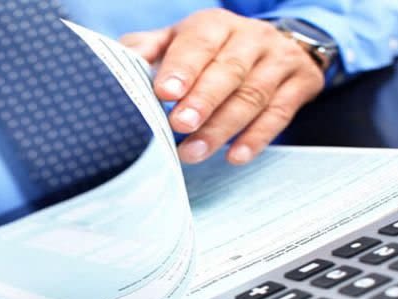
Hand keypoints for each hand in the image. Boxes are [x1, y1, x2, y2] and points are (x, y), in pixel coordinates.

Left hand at [121, 9, 325, 163]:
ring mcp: (279, 60)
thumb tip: (117, 63)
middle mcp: (250, 37)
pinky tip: (235, 156)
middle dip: (203, 101)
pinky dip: (257, 137)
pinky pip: (279, 113)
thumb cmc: (210, 50)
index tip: (164, 92)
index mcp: (214, 25)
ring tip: (193, 153)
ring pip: (252, 96)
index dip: (182, 68)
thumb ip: (147, 51)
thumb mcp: (177, 41)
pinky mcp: (300, 84)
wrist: (273, 44)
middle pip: (228, 71)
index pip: (198, 43)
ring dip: (222, 128)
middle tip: (179, 126)